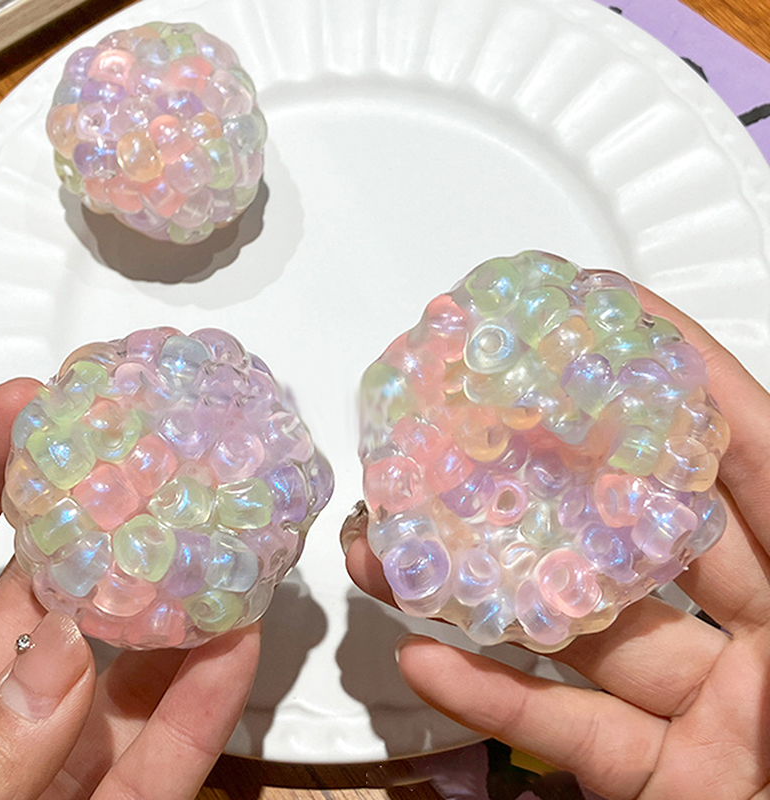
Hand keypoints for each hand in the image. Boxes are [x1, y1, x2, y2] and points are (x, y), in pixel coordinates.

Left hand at [0, 379, 259, 799]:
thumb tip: (60, 654)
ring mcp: (61, 760)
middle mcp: (0, 712)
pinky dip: (208, 700)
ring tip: (223, 533)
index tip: (28, 404)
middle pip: (51, 593)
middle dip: (106, 519)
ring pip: (124, 667)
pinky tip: (241, 642)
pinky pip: (166, 751)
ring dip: (179, 600)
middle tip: (159, 454)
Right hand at [345, 288, 769, 799]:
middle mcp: (763, 633)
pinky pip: (568, 733)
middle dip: (546, 476)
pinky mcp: (659, 778)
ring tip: (401, 547)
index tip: (602, 310)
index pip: (744, 447)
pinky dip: (496, 702)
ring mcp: (704, 708)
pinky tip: (427, 661)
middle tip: (470, 429)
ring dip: (485, 593)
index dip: (678, 371)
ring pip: (577, 633)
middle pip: (634, 530)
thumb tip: (739, 458)